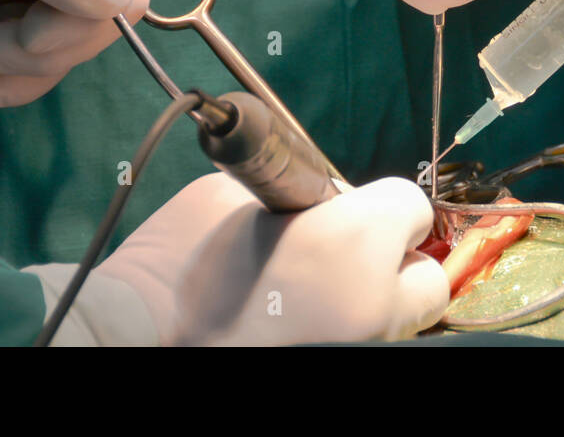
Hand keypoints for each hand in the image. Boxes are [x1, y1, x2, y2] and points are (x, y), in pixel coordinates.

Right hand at [96, 162, 448, 345]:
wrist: (136, 338)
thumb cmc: (179, 259)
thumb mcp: (236, 197)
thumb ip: (299, 195)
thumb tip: (328, 202)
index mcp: (355, 239)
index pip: (412, 205)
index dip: (376, 204)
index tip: (347, 210)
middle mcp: (376, 302)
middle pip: (428, 276)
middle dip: (392, 261)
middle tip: (343, 257)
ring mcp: (363, 347)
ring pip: (402, 321)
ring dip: (374, 300)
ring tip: (318, 297)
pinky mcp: (345, 368)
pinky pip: (367, 341)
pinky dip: (347, 329)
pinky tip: (305, 324)